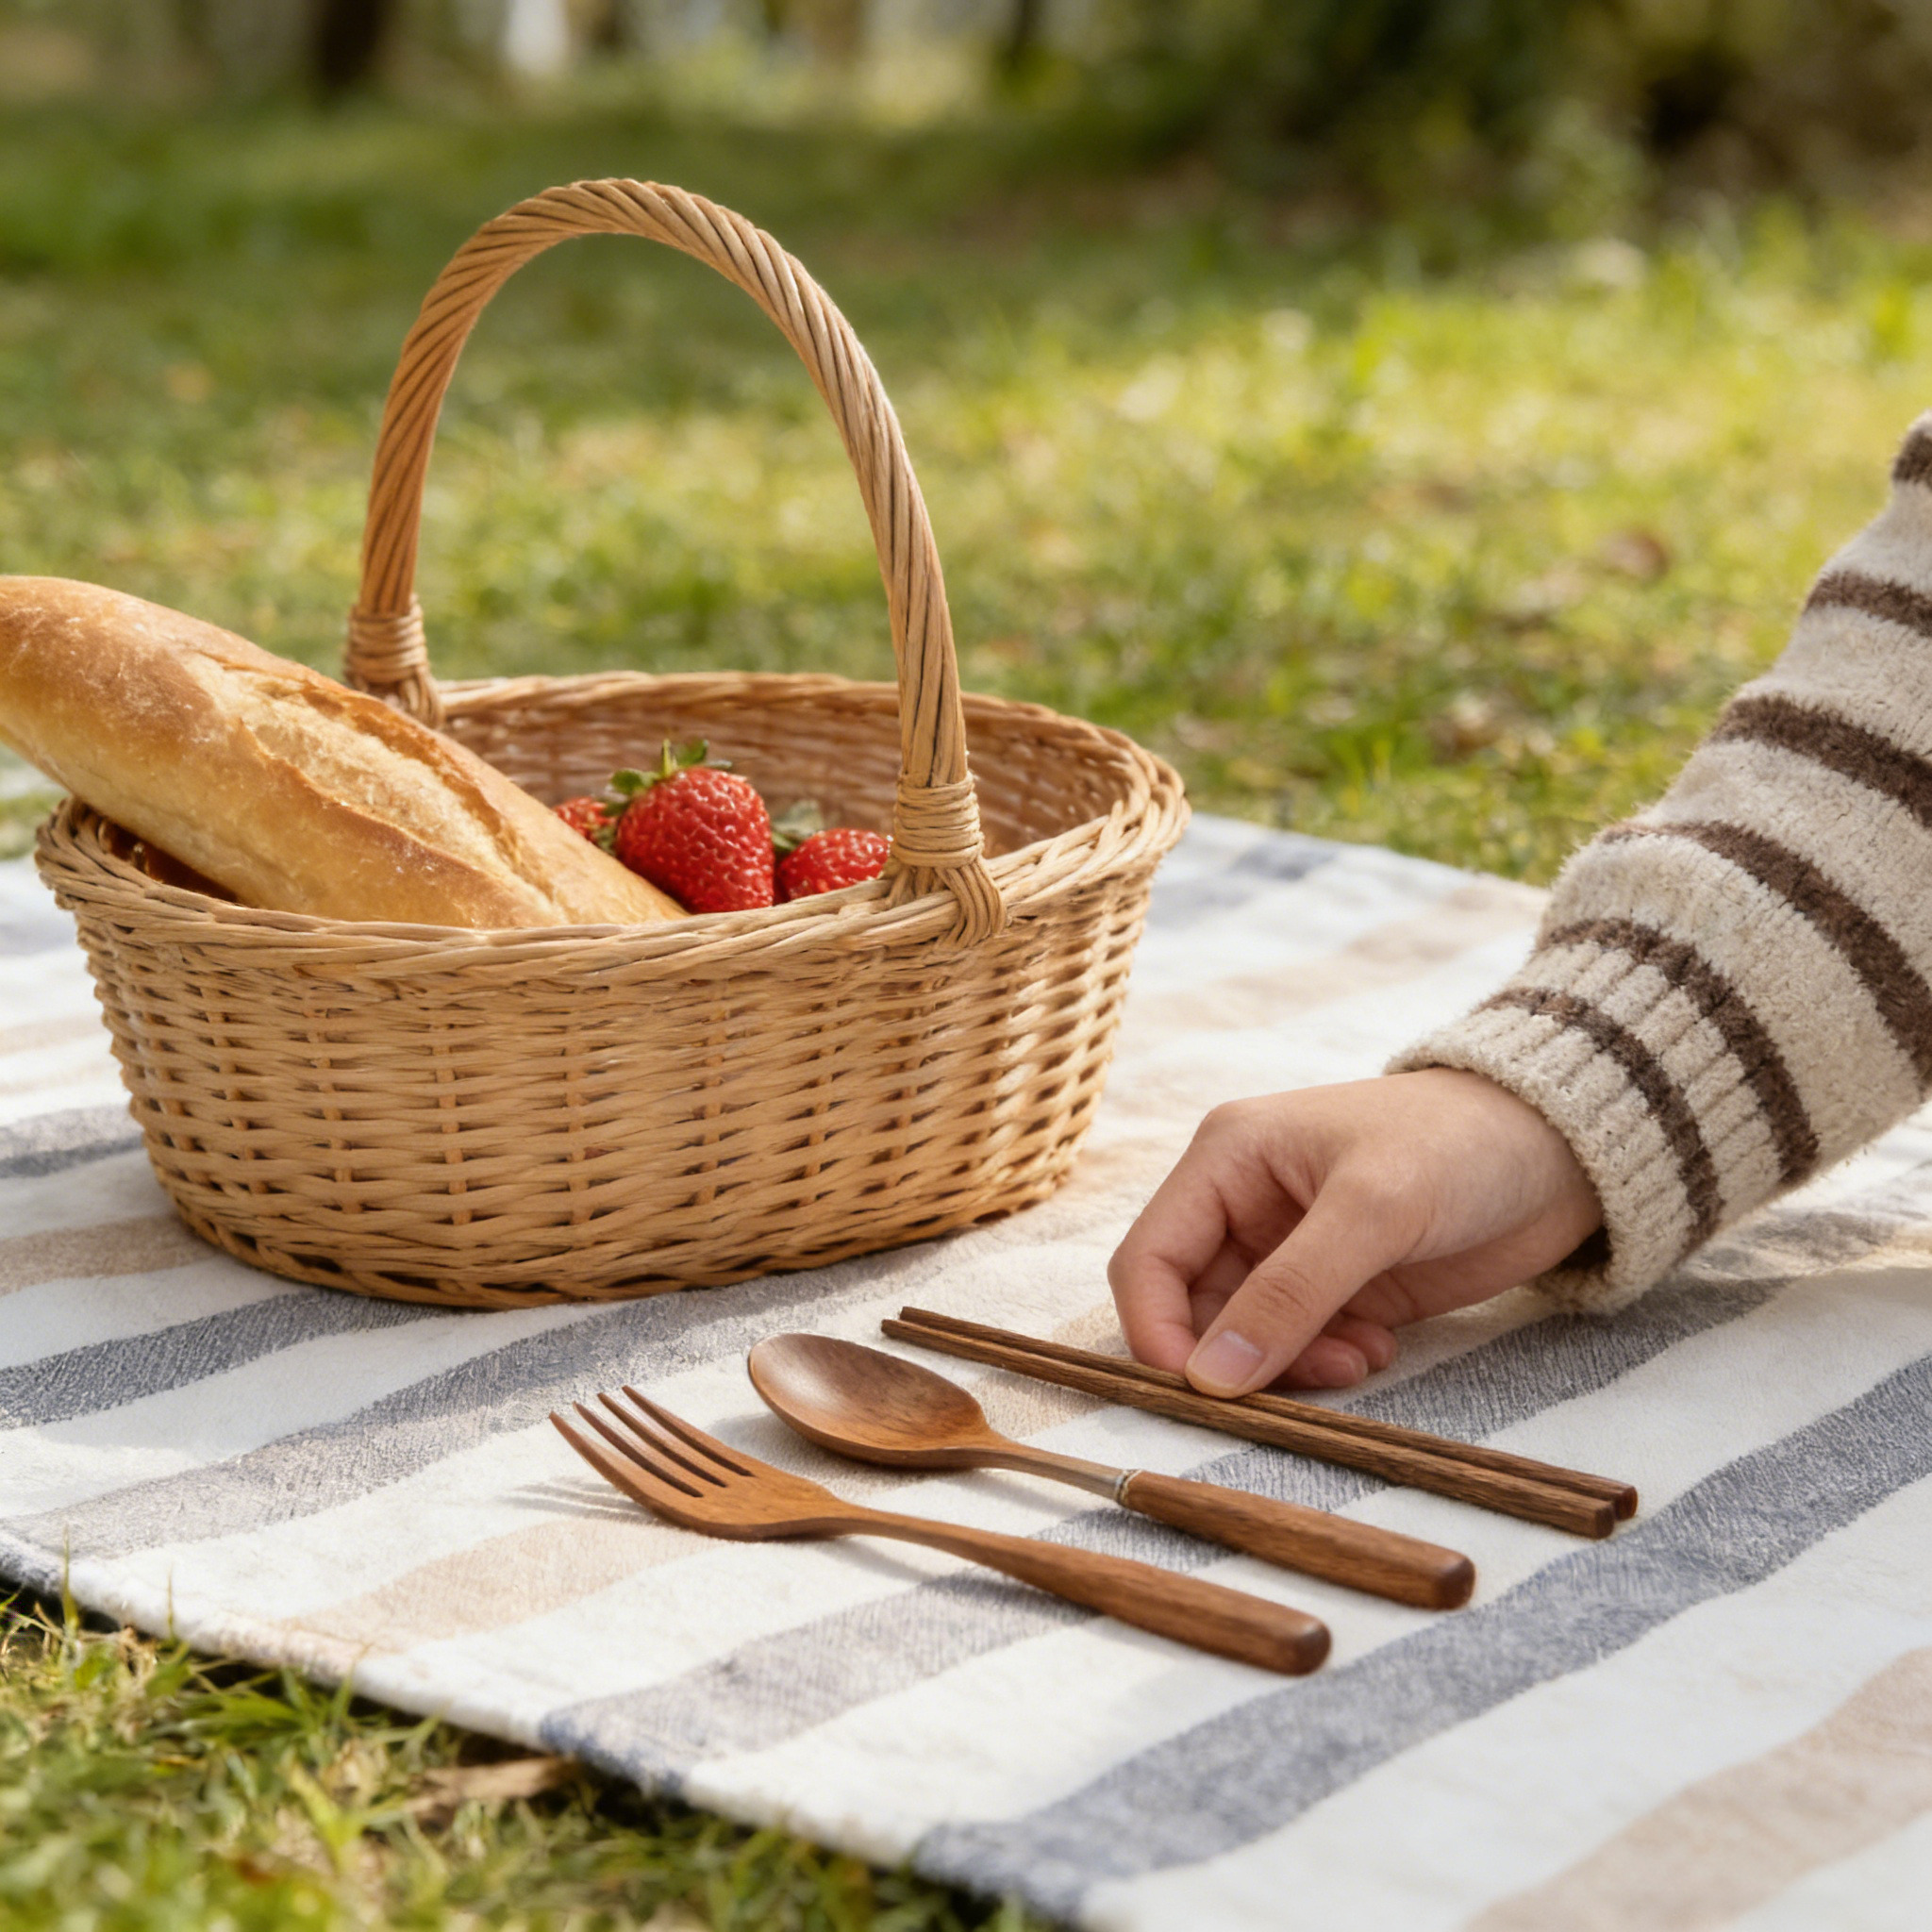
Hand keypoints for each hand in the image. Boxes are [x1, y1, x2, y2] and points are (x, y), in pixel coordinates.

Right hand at [1107, 1068, 1602, 1395]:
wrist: (1562, 1148)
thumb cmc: (1460, 1144)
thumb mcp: (1372, 1211)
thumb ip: (1288, 1293)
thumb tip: (1208, 1377)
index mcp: (1227, 1159)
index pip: (1149, 1259)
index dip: (1156, 1331)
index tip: (1198, 1394)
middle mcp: (1244, 1203)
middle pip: (1190, 1307)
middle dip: (1236, 1356)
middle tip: (1308, 1378)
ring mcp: (1289, 1248)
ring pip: (1243, 1336)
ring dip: (1288, 1365)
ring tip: (1357, 1358)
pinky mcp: (1337, 1286)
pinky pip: (1296, 1345)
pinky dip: (1323, 1362)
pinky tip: (1378, 1348)